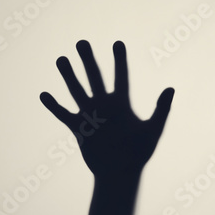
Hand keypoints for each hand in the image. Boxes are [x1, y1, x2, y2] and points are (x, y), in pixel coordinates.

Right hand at [40, 40, 174, 180]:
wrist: (120, 173)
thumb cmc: (140, 152)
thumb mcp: (153, 129)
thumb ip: (162, 108)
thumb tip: (171, 88)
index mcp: (122, 103)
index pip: (120, 76)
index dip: (119, 60)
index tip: (117, 43)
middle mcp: (104, 106)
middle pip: (95, 78)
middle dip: (88, 60)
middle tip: (81, 42)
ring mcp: (90, 116)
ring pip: (77, 91)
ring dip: (69, 76)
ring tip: (61, 59)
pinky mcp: (78, 129)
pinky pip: (63, 115)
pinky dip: (54, 106)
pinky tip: (44, 94)